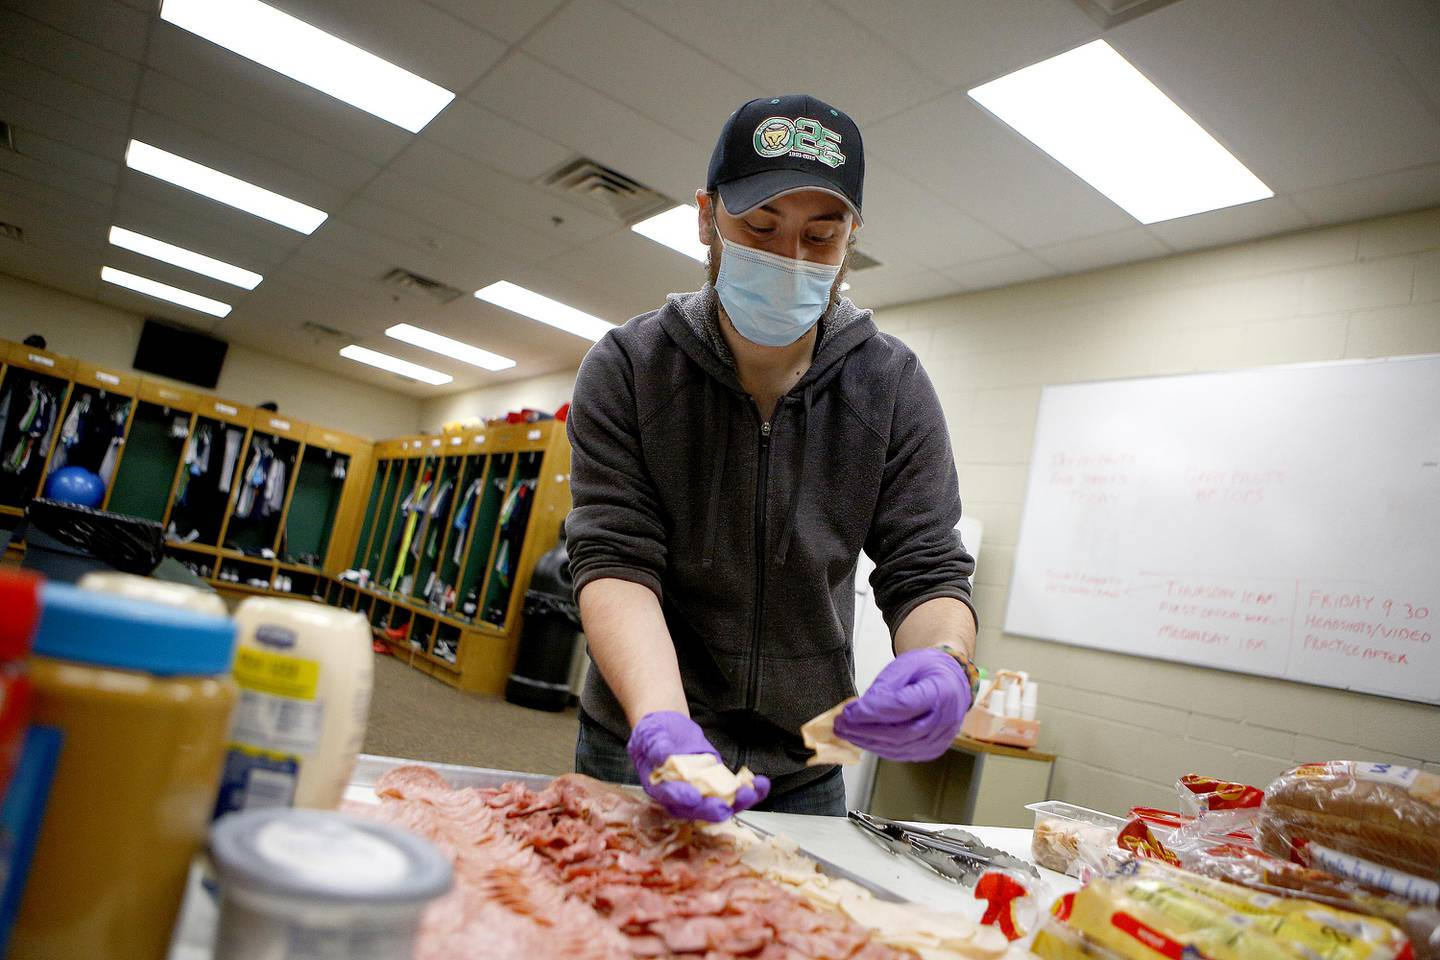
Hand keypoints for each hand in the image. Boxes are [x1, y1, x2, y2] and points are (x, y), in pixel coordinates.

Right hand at [627, 711, 769, 820]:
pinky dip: (750, 791)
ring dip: (737, 802)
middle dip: (713, 809)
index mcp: (660, 787)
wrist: (667, 729)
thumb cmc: (652, 734)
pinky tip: (762, 784)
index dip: (681, 798)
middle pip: (698, 809)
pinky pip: (734, 791)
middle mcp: (680, 796)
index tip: (694, 797)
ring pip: (721, 803)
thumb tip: (663, 755)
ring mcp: (701, 791)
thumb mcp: (649, 736)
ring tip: (751, 792)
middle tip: (727, 807)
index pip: (670, 796)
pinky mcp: (717, 783)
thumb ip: (656, 746)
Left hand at [833, 648, 971, 761]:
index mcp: (940, 692)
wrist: (951, 680)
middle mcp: (945, 720)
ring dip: (868, 743)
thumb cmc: (928, 670)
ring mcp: (941, 738)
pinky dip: (881, 748)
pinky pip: (903, 754)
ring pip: (899, 748)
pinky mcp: (933, 749)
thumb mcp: (905, 665)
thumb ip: (884, 687)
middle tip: (840, 726)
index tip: (848, 712)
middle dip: (865, 731)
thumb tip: (859, 709)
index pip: (902, 706)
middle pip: (900, 733)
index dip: (871, 712)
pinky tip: (864, 740)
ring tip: (846, 733)